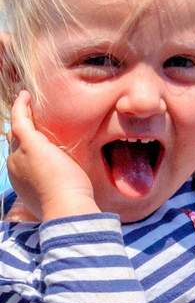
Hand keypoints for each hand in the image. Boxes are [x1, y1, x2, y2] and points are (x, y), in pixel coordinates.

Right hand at [5, 92, 98, 221]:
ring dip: (22, 115)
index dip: (25, 147)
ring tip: (27, 102)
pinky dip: (22, 107)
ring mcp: (20, 154)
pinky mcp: (30, 144)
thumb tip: (71, 187)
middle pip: (16, 142)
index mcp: (21, 179)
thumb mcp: (59, 194)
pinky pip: (21, 119)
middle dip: (21, 130)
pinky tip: (25, 95)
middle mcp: (14, 166)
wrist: (66, 207)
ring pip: (18, 130)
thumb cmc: (70, 204)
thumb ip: (57, 186)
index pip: (20, 157)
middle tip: (27, 115)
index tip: (35, 140)